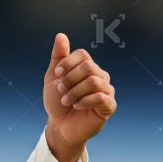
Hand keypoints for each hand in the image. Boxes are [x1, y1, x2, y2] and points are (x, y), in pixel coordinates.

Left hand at [44, 33, 116, 149]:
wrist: (60, 126)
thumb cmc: (57, 101)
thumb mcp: (53, 77)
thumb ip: (58, 57)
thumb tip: (61, 35)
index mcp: (88, 67)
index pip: (82, 55)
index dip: (67, 63)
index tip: (57, 74)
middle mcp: (100, 76)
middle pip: (88, 67)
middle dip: (69, 79)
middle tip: (61, 90)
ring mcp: (107, 91)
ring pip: (94, 81)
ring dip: (75, 92)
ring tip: (66, 100)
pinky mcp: (109, 106)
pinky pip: (101, 97)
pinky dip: (84, 101)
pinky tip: (77, 106)